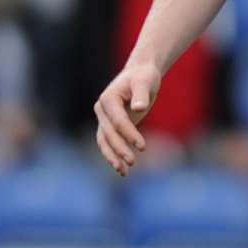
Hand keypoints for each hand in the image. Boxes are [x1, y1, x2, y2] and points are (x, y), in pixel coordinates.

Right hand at [94, 60, 162, 176]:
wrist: (139, 75)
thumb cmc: (143, 77)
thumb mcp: (145, 82)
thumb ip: (141, 94)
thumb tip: (139, 108)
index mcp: (108, 98)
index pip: (117, 120)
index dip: (129, 134)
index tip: (143, 147)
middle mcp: (102, 109)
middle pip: (109, 133)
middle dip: (120, 148)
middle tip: (133, 162)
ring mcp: (104, 118)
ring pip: (104, 141)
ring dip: (112, 156)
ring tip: (124, 172)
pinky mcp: (110, 126)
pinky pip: (108, 143)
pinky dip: (113, 156)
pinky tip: (123, 170)